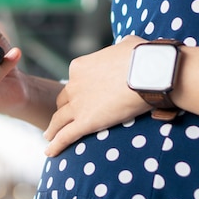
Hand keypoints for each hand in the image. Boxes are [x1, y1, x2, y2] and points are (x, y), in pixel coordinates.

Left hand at [44, 35, 151, 156]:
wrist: (149, 71)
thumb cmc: (143, 57)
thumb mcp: (125, 46)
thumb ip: (119, 51)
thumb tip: (124, 50)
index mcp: (80, 66)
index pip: (74, 81)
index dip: (77, 90)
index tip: (82, 97)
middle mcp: (74, 84)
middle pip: (63, 101)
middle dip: (63, 109)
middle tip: (62, 119)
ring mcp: (78, 104)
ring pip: (59, 120)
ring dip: (53, 129)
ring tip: (49, 137)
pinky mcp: (86, 121)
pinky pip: (65, 136)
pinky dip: (56, 145)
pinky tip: (49, 153)